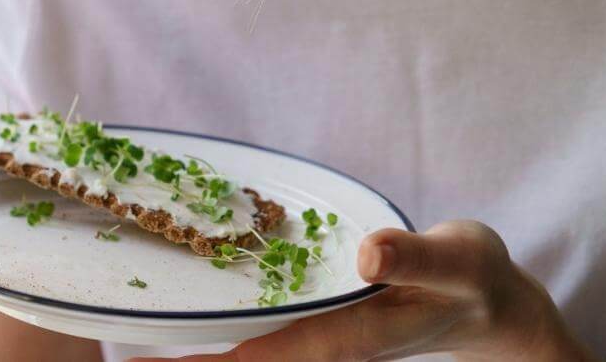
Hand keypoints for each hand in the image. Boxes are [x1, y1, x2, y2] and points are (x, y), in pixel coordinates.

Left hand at [130, 221, 596, 361]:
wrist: (487, 302)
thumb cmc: (472, 279)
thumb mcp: (455, 262)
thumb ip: (414, 259)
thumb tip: (366, 254)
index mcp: (350, 333)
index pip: (265, 356)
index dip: (210, 361)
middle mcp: (324, 340)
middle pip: (242, 360)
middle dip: (184, 361)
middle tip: (118, 355)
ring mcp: (320, 330)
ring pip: (247, 347)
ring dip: (196, 347)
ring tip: (132, 343)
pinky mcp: (320, 314)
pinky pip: (262, 325)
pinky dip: (224, 323)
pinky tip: (196, 307)